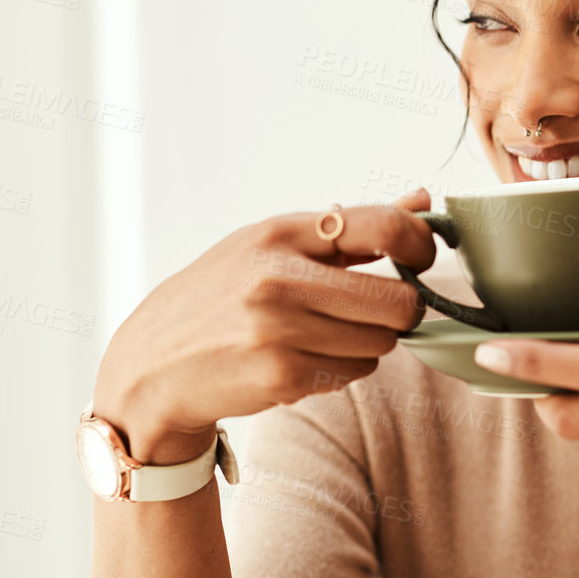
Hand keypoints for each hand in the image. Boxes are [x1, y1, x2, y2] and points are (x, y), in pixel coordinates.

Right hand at [93, 192, 436, 462]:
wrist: (156, 363)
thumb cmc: (220, 298)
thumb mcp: (271, 246)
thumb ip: (349, 228)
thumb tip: (422, 201)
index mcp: (279, 233)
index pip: (383, 227)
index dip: (419, 245)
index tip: (420, 259)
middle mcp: (279, 277)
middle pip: (398, 301)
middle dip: (401, 310)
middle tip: (377, 311)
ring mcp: (281, 329)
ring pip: (382, 342)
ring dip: (368, 343)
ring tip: (324, 335)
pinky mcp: (284, 375)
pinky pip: (355, 373)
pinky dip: (343, 369)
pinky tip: (304, 359)